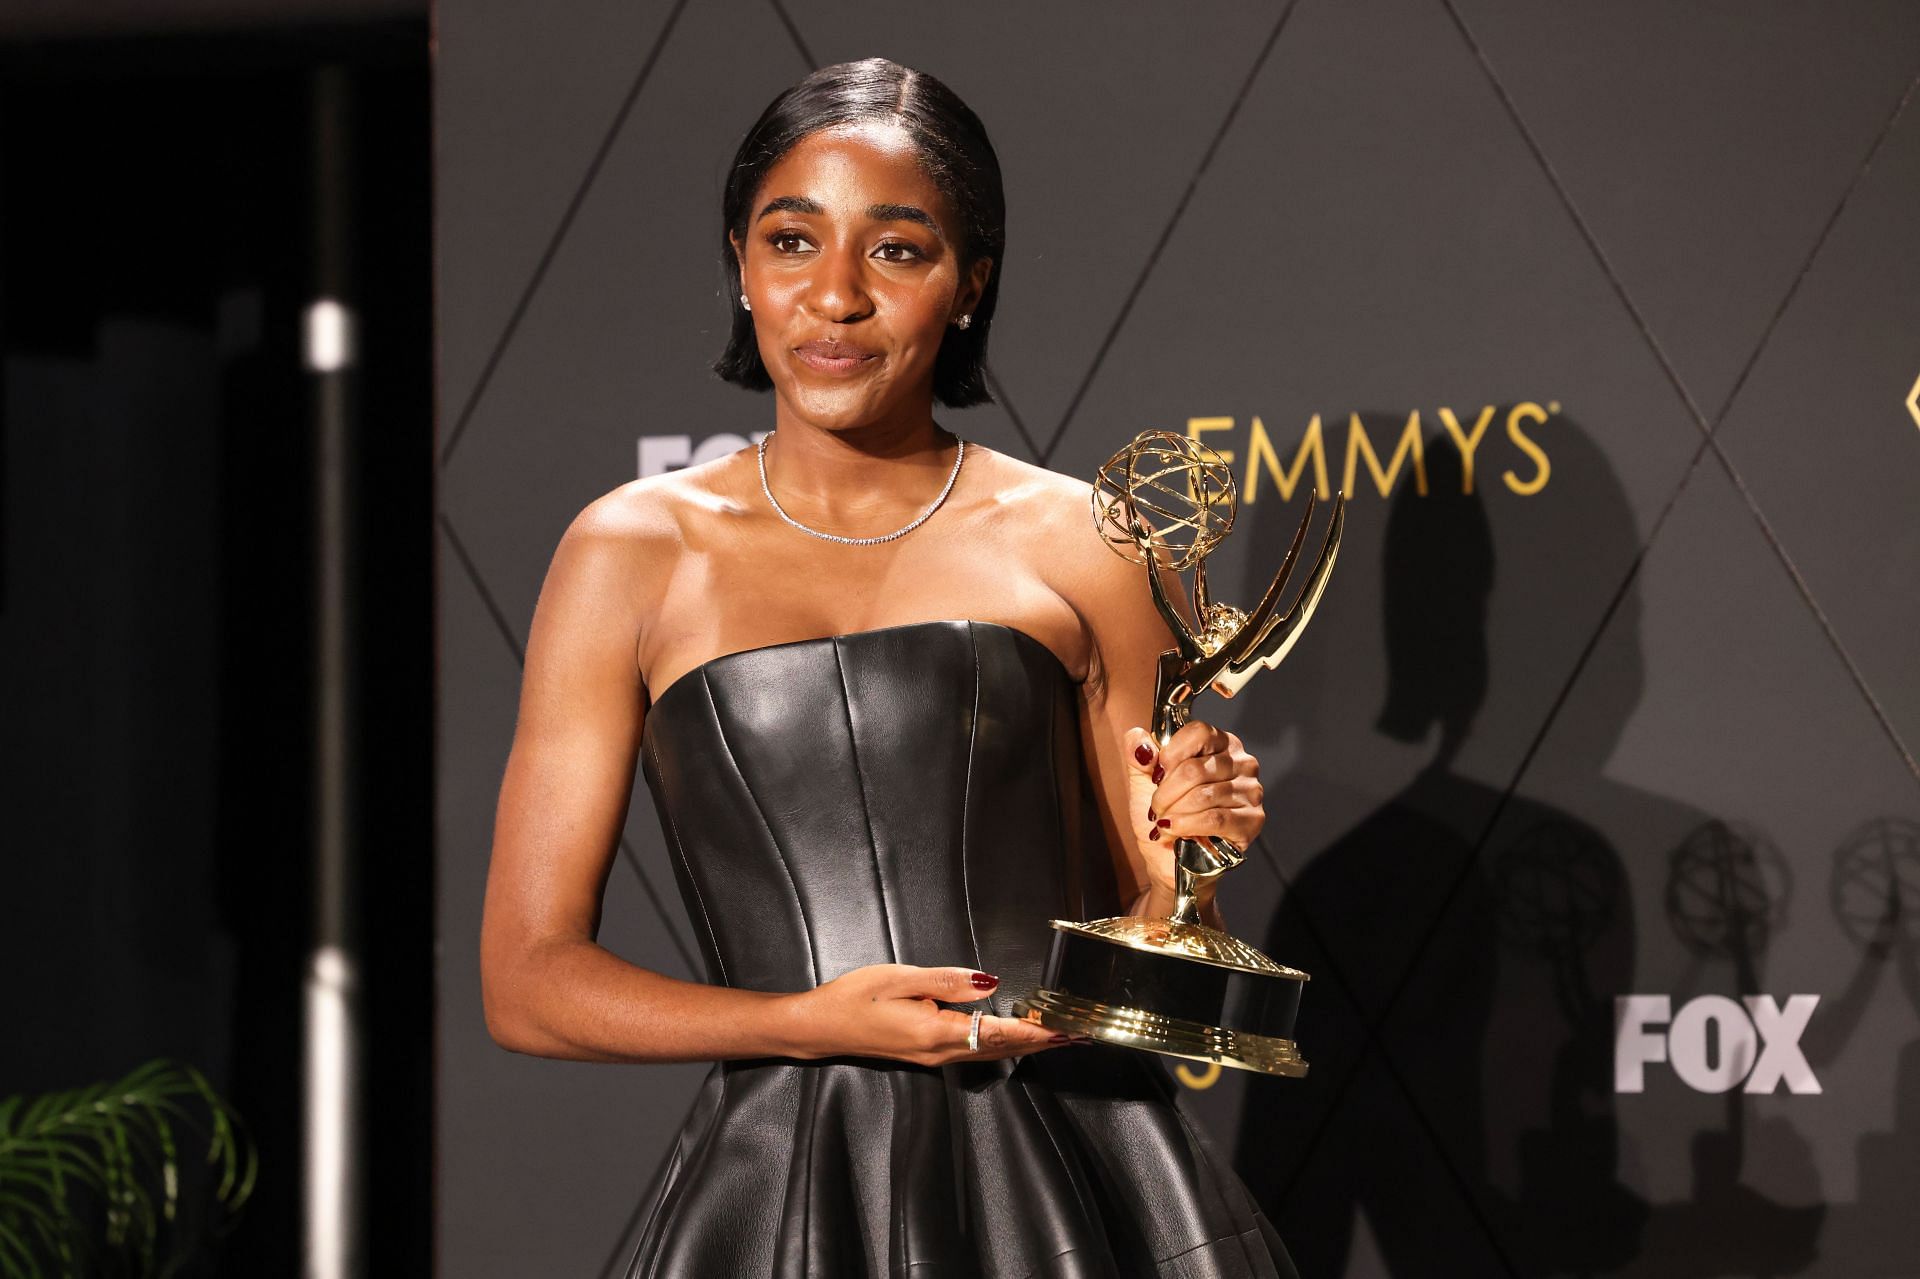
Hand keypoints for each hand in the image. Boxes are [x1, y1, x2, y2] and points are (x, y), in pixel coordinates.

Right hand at [787, 964, 1073, 1064]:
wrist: (819, 1027)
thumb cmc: (853, 998)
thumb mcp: (898, 978)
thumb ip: (945, 981)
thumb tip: (988, 983)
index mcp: (936, 1032)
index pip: (998, 1033)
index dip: (1036, 1031)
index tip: (1067, 1031)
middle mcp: (940, 1052)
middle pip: (1001, 1048)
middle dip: (1041, 1041)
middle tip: (1078, 1034)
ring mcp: (933, 1057)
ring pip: (990, 1051)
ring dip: (1025, 1043)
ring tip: (1056, 1035)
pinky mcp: (926, 1054)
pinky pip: (974, 1049)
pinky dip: (1002, 1042)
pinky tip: (1012, 1034)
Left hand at [1122, 720, 1265, 901]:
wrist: (1169, 859)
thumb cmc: (1163, 817)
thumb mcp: (1144, 782)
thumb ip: (1139, 755)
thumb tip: (1137, 738)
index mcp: (1220, 744)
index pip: (1198, 732)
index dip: (1170, 755)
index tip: (1157, 775)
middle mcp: (1242, 763)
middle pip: (1195, 768)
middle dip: (1166, 793)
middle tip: (1156, 808)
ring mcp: (1250, 791)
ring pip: (1203, 795)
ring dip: (1174, 812)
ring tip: (1164, 822)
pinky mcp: (1252, 820)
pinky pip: (1215, 818)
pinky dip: (1187, 826)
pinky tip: (1174, 831)